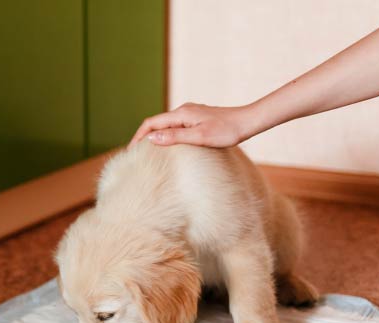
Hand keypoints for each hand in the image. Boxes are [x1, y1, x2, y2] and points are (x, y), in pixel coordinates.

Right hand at [128, 103, 256, 148]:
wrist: (248, 122)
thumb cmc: (226, 131)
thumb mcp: (199, 137)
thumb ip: (175, 137)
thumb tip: (151, 139)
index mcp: (181, 114)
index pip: (151, 123)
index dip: (139, 137)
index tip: (131, 151)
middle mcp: (184, 111)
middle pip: (157, 123)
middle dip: (144, 137)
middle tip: (137, 155)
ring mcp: (191, 114)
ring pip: (166, 126)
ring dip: (156, 137)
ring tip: (150, 154)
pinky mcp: (198, 119)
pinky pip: (176, 127)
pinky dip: (168, 137)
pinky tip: (171, 148)